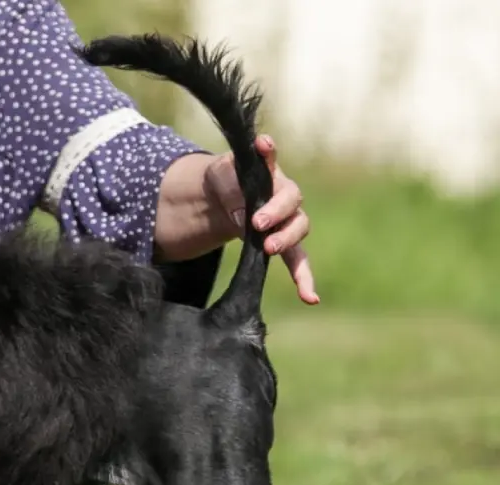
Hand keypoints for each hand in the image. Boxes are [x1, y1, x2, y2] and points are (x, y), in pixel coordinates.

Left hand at [206, 135, 317, 304]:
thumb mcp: (218, 178)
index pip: (270, 161)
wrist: (220, 199)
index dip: (267, 154)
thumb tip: (244, 219)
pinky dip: (304, 278)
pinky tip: (310, 298)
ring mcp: (287, 219)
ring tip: (269, 248)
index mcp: (267, 172)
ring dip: (286, 239)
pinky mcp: (283, 242)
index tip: (262, 144)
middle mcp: (283, 193)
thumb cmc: (223, 182)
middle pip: (291, 200)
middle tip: (257, 223)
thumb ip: (231, 192)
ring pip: (298, 228)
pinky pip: (298, 260)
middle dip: (276, 212)